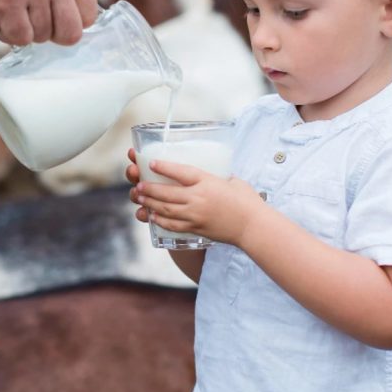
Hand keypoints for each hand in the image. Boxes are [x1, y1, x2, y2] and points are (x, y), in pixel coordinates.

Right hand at [0, 0, 97, 46]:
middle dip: (48, 34)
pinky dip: (3, 31)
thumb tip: (76, 21)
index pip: (90, 14)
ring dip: (19, 28)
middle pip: (71, 33)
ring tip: (4, 3)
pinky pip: (18, 38)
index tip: (50, 18)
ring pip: (41, 37)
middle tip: (27, 18)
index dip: (67, 22)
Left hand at [132, 159, 264, 246]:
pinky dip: (161, 220)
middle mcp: (198, 198)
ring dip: (150, 203)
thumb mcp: (233, 181)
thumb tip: (212, 172)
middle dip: (150, 188)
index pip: (181, 172)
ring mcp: (196, 214)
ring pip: (166, 209)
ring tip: (139, 197)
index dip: (164, 167)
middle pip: (167, 192)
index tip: (151, 163)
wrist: (253, 226)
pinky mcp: (196, 228)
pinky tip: (152, 216)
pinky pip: (173, 225)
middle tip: (138, 184)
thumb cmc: (247, 201)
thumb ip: (218, 177)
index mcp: (208, 182)